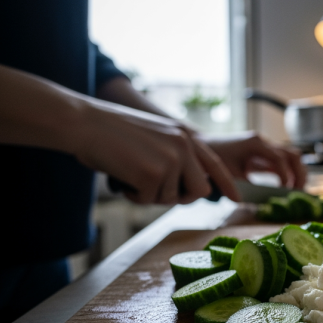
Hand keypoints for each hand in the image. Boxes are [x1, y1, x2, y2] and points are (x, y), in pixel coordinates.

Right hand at [73, 100, 238, 203]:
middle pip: (199, 191)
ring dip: (149, 194)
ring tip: (130, 173)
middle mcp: (184, 147)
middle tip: (152, 188)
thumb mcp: (156, 137)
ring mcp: (171, 160)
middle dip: (179, 197)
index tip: (238, 199)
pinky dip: (132, 195)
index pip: (215, 164)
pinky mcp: (153, 174)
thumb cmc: (112, 132)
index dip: (227, 184)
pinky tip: (121, 177)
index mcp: (185, 136)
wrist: (84, 122)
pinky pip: (147, 200)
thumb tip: (192, 186)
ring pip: (170, 199)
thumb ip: (176, 156)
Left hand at [203, 132, 306, 189]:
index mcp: (255, 143)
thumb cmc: (213, 159)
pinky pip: (283, 162)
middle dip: (299, 173)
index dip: (286, 175)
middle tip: (298, 192)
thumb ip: (248, 185)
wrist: (202, 145)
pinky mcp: (264, 153)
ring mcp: (265, 146)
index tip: (286, 190)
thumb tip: (264, 200)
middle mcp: (264, 142)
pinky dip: (289, 173)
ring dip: (297, 173)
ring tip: (296, 191)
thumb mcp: (230, 174)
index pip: (279, 158)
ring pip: (291, 157)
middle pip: (292, 154)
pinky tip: (288, 187)